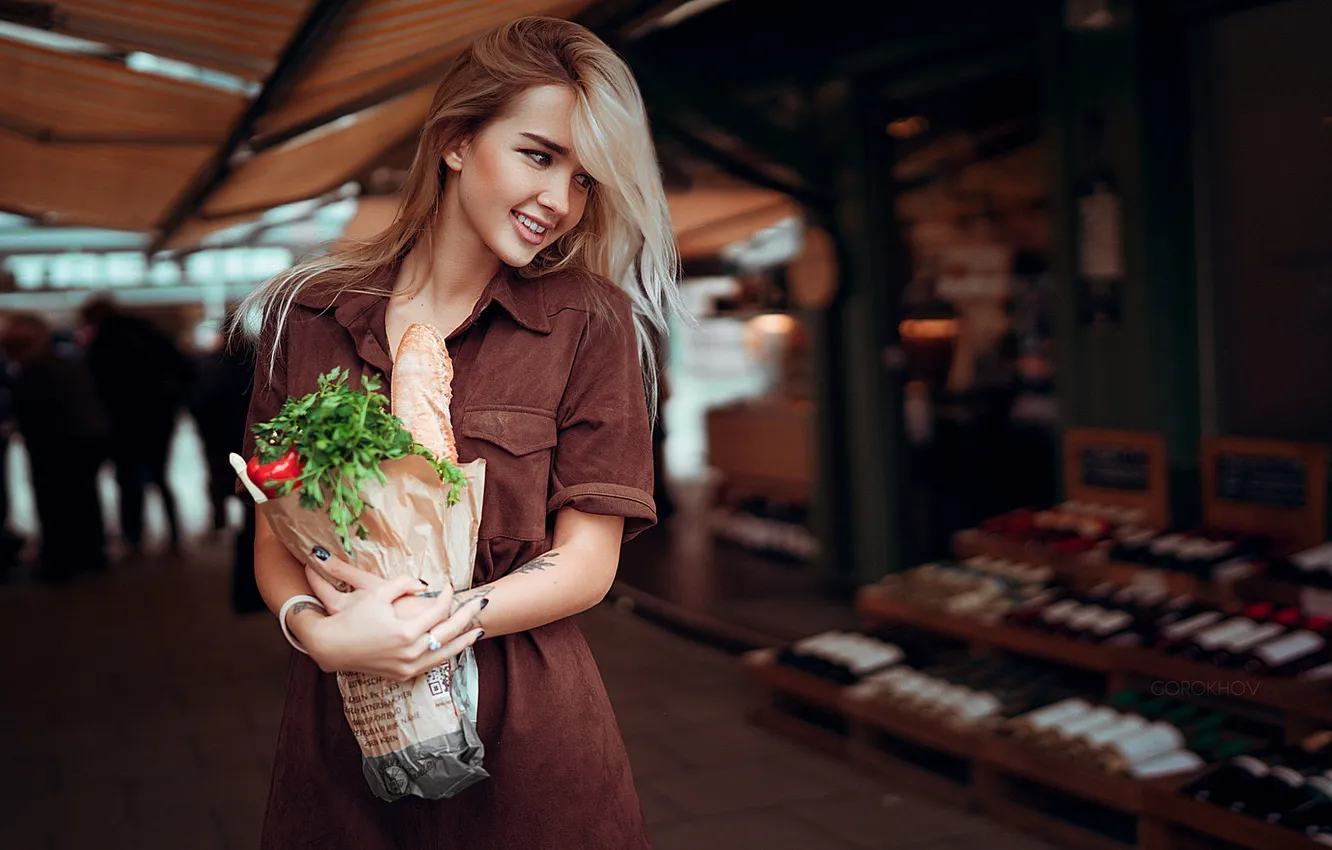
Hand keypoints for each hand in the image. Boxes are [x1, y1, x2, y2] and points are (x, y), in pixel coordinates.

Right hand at [300, 553, 484, 680]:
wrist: (330, 646)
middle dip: (467, 616)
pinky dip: (446, 655)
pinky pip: (432, 665)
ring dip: (463, 641)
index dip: (448, 595)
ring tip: (478, 631)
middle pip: (449, 632)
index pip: (439, 610)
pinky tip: (454, 646)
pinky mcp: (402, 675)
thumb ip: (404, 583)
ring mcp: (407, 667)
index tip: (450, 585)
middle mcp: (410, 652)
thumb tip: (425, 584)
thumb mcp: (377, 593)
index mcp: (406, 631)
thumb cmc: (353, 617)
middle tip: (482, 604)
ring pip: (445, 654)